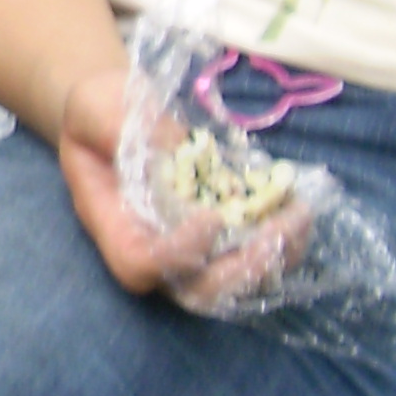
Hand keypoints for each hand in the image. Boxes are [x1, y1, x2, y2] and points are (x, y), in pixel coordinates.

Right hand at [55, 69, 308, 308]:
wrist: (111, 112)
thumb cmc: (97, 109)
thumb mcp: (95, 105)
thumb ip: (119, 126)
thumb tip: (178, 149)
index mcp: (110, 222)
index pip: (139, 264)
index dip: (177, 255)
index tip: (210, 217)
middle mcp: (150, 245)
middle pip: (195, 290)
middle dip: (242, 271)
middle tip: (276, 232)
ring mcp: (186, 246)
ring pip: (233, 282)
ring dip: (274, 258)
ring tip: (299, 218)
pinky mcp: (217, 234)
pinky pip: (253, 255)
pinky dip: (282, 242)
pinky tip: (299, 206)